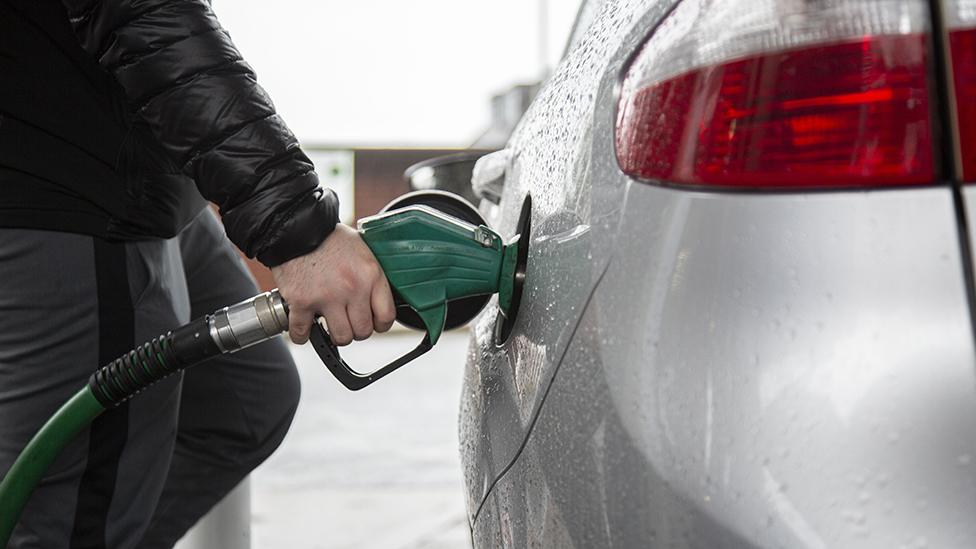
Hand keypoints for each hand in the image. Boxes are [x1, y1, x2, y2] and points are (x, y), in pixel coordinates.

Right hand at [271, 224, 395, 344]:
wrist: (296, 227)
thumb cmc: (328, 237)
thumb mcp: (362, 251)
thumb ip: (371, 276)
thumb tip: (378, 299)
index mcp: (371, 275)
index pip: (387, 317)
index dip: (380, 324)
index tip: (372, 322)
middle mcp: (353, 288)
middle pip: (363, 331)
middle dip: (355, 329)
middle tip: (347, 320)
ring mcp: (327, 297)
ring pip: (340, 337)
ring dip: (333, 335)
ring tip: (328, 323)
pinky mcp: (302, 301)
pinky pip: (302, 333)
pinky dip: (301, 335)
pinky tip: (304, 328)